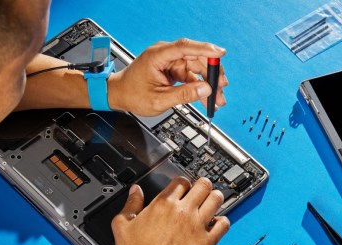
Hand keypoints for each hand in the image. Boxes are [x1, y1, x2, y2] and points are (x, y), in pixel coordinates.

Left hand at [107, 38, 227, 115]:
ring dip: (209, 83)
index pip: (185, 47)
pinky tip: (208, 98)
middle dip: (211, 73)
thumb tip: (205, 90)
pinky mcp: (173, 70)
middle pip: (196, 58)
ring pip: (197, 68)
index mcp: (158, 56)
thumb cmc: (132, 94)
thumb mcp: (159, 100)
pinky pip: (191, 76)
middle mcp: (166, 55)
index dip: (205, 49)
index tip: (220, 53)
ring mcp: (170, 62)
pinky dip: (200, 87)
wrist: (119, 95)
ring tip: (218, 99)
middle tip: (222, 88)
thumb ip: (183, 95)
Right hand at [111, 177, 230, 244]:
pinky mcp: (205, 242)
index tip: (184, 189)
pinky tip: (217, 223)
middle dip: (203, 185)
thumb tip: (136, 191)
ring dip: (215, 198)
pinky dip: (223, 221)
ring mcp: (196, 226)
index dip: (184, 183)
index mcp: (163, 203)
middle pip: (203, 185)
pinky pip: (223, 225)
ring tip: (212, 203)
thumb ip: (131, 203)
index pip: (182, 181)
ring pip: (216, 199)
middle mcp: (182, 211)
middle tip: (202, 192)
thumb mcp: (122, 223)